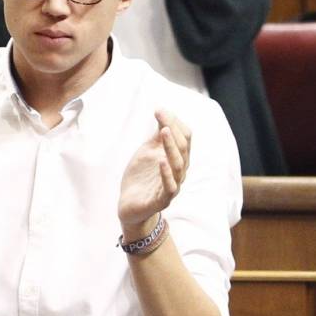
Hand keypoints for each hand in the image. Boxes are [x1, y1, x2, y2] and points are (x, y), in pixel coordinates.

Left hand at [117, 110, 190, 233]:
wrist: (130, 205)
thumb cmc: (142, 177)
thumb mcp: (148, 152)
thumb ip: (157, 137)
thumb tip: (164, 113)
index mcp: (178, 158)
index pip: (185, 138)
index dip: (174, 122)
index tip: (159, 110)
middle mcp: (179, 171)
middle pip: (183, 148)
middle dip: (173, 129)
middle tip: (161, 115)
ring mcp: (172, 186)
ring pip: (178, 165)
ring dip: (171, 146)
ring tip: (165, 130)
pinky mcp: (162, 200)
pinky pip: (169, 186)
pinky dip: (166, 173)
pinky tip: (161, 160)